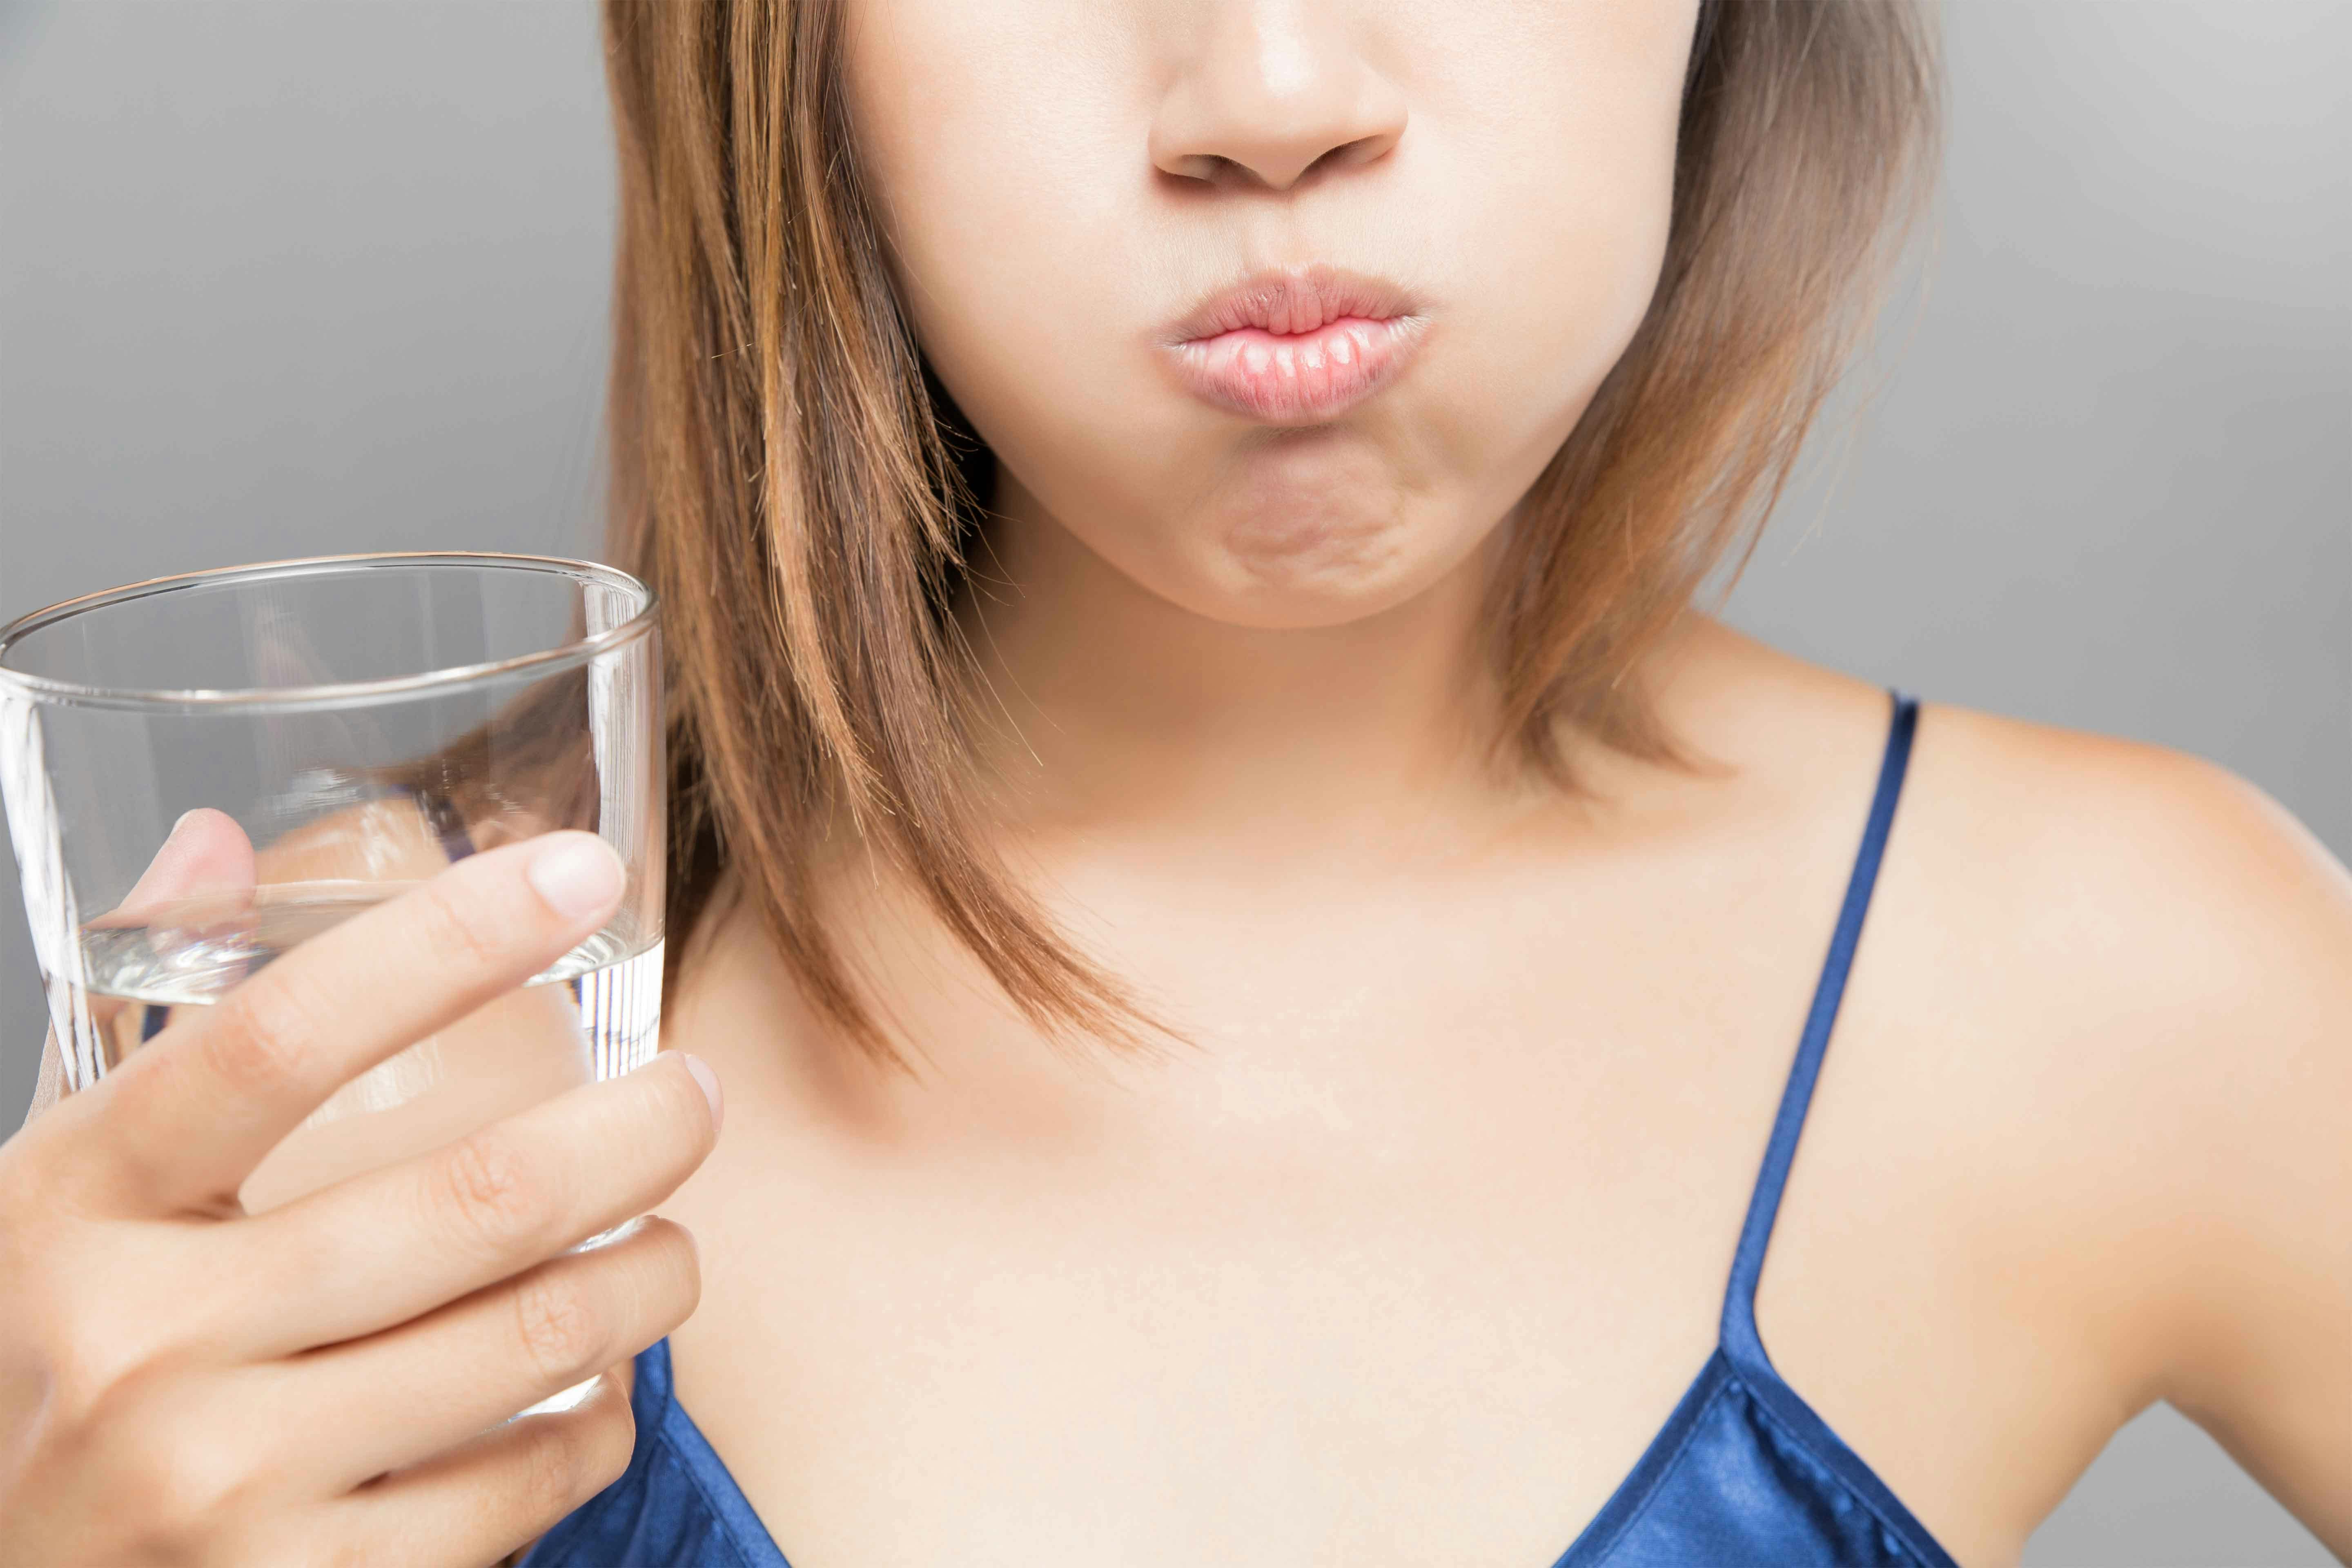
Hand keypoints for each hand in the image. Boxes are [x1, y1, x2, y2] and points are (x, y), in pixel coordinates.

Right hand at [0, 830, 721, 1565]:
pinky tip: (601, 1387)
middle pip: (472, 1198)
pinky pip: (523, 1486)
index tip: (580, 876)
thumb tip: (219, 840)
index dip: (449, 938)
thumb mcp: (42, 1200)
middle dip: (640, 1132)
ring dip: (653, 1275)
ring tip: (673, 1242)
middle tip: (696, 1097)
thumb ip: (143, 1026)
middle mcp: (139, 1345)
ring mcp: (218, 1486)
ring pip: (533, 1339)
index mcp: (71, 1209)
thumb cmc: (32, 1367)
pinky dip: (599, 1423)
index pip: (282, 1035)